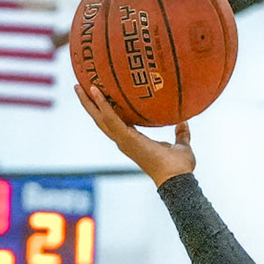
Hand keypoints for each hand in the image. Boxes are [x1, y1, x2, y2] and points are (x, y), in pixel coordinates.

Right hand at [74, 83, 195, 186]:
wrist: (177, 177)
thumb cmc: (179, 167)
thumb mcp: (180, 145)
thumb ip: (181, 134)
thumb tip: (184, 122)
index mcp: (133, 141)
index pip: (114, 122)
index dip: (105, 110)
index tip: (99, 97)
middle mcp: (124, 140)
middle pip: (100, 120)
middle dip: (89, 104)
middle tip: (79, 87)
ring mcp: (123, 140)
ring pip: (100, 118)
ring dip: (88, 102)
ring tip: (78, 86)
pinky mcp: (126, 138)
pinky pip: (111, 118)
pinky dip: (102, 104)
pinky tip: (96, 90)